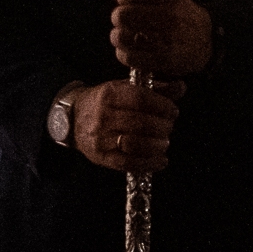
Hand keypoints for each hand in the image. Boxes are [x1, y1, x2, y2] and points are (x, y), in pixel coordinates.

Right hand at [68, 77, 182, 173]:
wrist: (72, 119)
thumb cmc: (104, 102)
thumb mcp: (125, 88)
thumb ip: (154, 88)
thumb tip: (180, 87)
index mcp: (110, 94)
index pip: (140, 99)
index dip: (162, 106)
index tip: (172, 111)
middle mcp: (103, 116)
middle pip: (140, 123)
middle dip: (162, 127)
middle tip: (169, 127)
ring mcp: (101, 138)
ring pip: (135, 144)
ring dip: (157, 146)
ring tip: (164, 143)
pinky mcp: (101, 157)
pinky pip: (127, 163)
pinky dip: (148, 164)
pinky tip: (160, 161)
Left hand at [99, 0, 214, 77]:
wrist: (206, 40)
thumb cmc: (177, 12)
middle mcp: (170, 16)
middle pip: (122, 14)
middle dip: (118, 16)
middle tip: (126, 19)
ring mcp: (168, 40)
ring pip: (121, 36)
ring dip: (119, 36)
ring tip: (127, 35)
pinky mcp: (164, 60)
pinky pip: (128, 57)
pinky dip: (124, 53)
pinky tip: (132, 49)